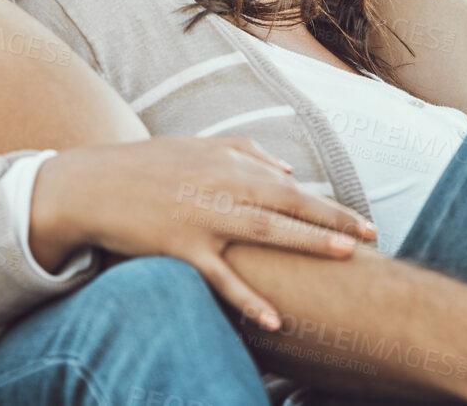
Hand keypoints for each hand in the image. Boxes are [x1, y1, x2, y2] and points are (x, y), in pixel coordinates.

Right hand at [31, 137, 376, 329]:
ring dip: (305, 243)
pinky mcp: (181, 248)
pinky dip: (248, 299)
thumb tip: (291, 171)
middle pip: (289, 206)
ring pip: (265, 233)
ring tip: (342, 257)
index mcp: (231, 166)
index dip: (330, 206)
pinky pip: (221, 279)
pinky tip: (275, 319)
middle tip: (370, 238)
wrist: (96, 184)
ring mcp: (203, 220)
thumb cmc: (153, 164)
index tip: (363, 223)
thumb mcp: (202, 146)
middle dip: (332, 222)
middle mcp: (223, 189)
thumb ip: (250, 154)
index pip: (293, 188)